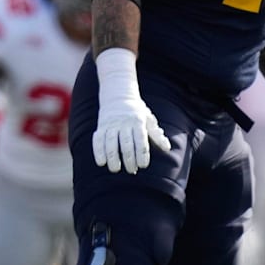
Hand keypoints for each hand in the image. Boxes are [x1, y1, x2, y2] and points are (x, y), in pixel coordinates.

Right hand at [92, 48, 170, 174]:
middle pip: (126, 143)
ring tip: (115, 169)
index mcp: (138, 121)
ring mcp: (111, 124)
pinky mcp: (100, 126)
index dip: (142, 153)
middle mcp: (123, 123)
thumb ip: (156, 135)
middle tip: (132, 171)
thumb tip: (167, 147)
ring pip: (110, 142)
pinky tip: (101, 162)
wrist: (118, 94)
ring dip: (112, 157)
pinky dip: (98, 151)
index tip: (143, 165)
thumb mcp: (149, 120)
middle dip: (129, 158)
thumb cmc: (137, 112)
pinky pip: (97, 139)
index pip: (140, 140)